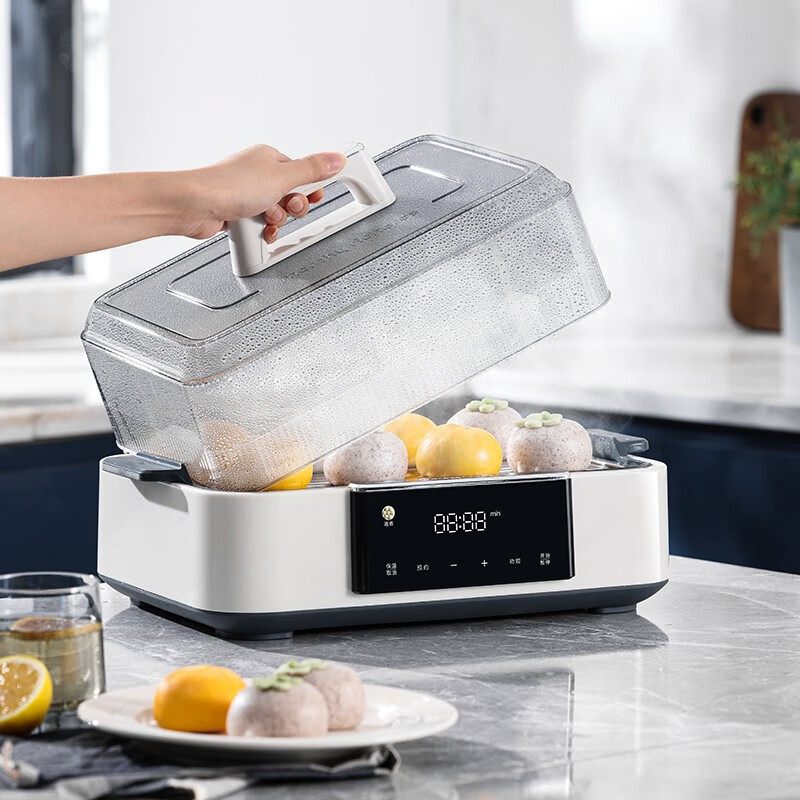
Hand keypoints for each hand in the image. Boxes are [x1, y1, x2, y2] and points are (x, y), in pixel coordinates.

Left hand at [180, 145, 346, 242]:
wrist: (195, 206)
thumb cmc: (229, 186)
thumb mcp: (282, 177)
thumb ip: (313, 170)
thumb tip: (337, 158)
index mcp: (269, 159)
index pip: (303, 174)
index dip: (309, 189)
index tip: (313, 196)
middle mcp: (258, 174)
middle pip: (291, 196)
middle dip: (291, 207)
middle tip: (284, 207)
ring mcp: (247, 195)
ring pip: (276, 213)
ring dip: (276, 220)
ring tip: (265, 217)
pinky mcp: (238, 213)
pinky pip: (261, 224)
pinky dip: (263, 230)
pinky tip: (259, 230)